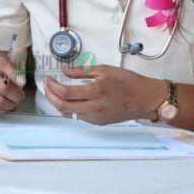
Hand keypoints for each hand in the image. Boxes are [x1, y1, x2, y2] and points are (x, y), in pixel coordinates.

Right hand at [0, 52, 25, 114]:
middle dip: (16, 96)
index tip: (23, 83)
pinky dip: (1, 110)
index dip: (16, 76)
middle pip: (3, 88)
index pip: (5, 65)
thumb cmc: (1, 72)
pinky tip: (4, 106)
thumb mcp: (10, 63)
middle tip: (20, 97)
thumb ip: (18, 59)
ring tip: (13, 102)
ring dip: (10, 105)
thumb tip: (22, 50)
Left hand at [43, 65, 163, 123]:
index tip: (48, 79)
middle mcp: (94, 107)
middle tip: (47, 87)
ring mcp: (96, 117)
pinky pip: (79, 117)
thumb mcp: (105, 70)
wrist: (146, 99)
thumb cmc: (129, 82)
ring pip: (68, 114)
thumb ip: (82, 71)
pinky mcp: (99, 122)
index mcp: (96, 91)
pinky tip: (70, 100)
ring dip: (58, 104)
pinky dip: (70, 109)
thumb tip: (64, 71)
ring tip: (55, 93)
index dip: (52, 86)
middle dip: (50, 96)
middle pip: (62, 106)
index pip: (65, 93)